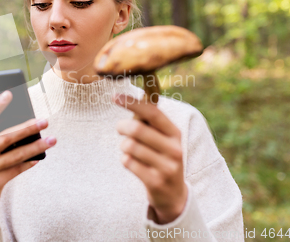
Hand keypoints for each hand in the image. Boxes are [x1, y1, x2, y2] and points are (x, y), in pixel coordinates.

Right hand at [0, 90, 55, 237]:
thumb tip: (25, 126)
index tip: (9, 93)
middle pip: (6, 138)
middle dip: (27, 128)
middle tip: (45, 121)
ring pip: (15, 155)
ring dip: (36, 146)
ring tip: (51, 139)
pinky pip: (16, 170)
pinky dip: (29, 162)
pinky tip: (40, 157)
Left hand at [112, 93, 186, 223]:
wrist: (173, 194)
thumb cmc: (161, 157)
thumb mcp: (163, 139)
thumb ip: (149, 121)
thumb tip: (133, 97)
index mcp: (175, 133)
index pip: (153, 112)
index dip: (132, 103)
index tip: (114, 96)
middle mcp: (174, 149)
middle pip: (137, 129)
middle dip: (122, 126)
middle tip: (119, 129)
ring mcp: (166, 167)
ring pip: (130, 146)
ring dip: (123, 146)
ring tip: (128, 149)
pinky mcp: (155, 181)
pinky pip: (128, 162)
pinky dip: (124, 160)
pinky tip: (131, 163)